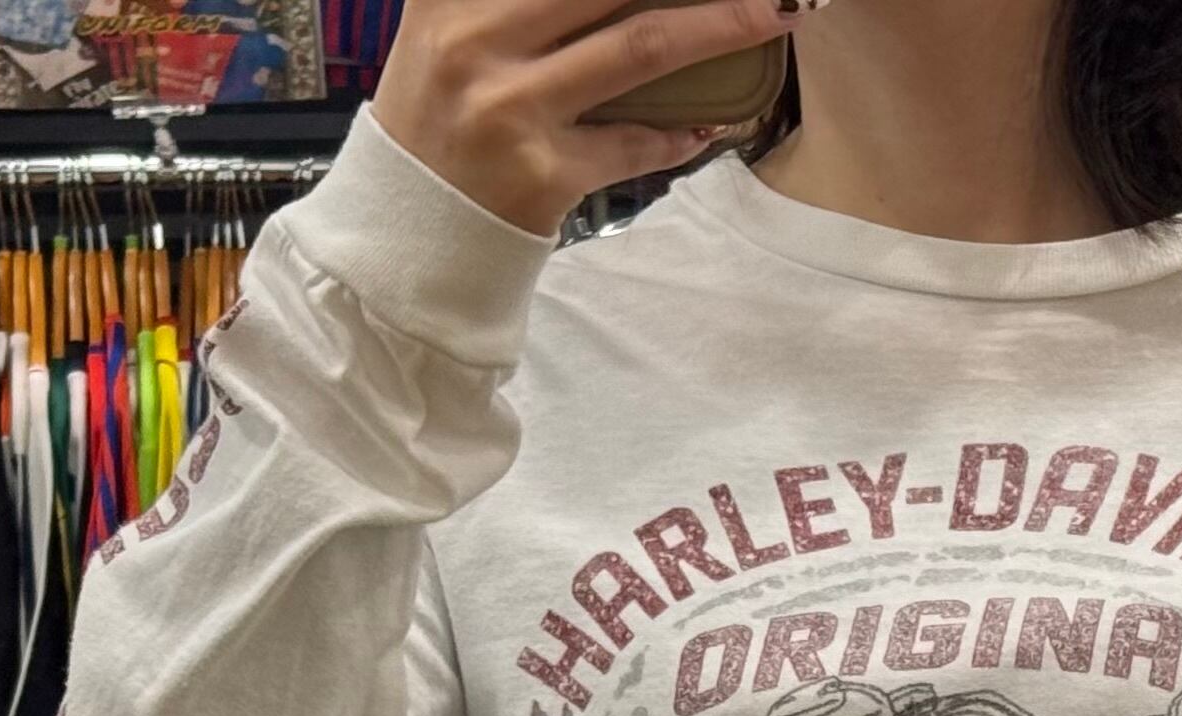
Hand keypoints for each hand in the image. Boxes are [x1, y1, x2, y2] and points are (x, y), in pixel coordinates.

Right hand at [375, 0, 823, 235]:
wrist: (407, 227)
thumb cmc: (438, 123)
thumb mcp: (448, 31)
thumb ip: (507, 2)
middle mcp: (477, 40)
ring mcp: (511, 109)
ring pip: (640, 47)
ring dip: (721, 26)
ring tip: (775, 12)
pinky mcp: (543, 174)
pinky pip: (634, 145)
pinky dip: (680, 134)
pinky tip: (708, 123)